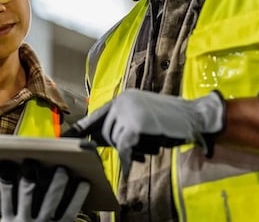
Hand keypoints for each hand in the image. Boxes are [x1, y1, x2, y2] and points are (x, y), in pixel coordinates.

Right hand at [0, 159, 89, 221]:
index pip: (6, 199)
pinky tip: (83, 184)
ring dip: (56, 183)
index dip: (6, 183)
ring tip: (61, 169)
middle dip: (30, 178)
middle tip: (34, 162)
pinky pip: (69, 211)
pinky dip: (77, 197)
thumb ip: (4, 211)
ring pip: (50, 200)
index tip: (6, 168)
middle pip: (27, 195)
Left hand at [62, 90, 225, 175]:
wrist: (194, 116)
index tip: (64, 137)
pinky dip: (128, 158)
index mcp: (123, 98)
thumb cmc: (171, 121)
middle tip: (140, 145)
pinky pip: (124, 147)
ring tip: (148, 144)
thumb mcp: (143, 118)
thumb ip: (122, 124)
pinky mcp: (135, 124)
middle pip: (106, 132)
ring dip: (130, 149)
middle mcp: (122, 101)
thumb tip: (99, 139)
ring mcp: (128, 111)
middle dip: (120, 144)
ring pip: (115, 141)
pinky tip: (134, 161)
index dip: (80, 128)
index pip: (96, 115)